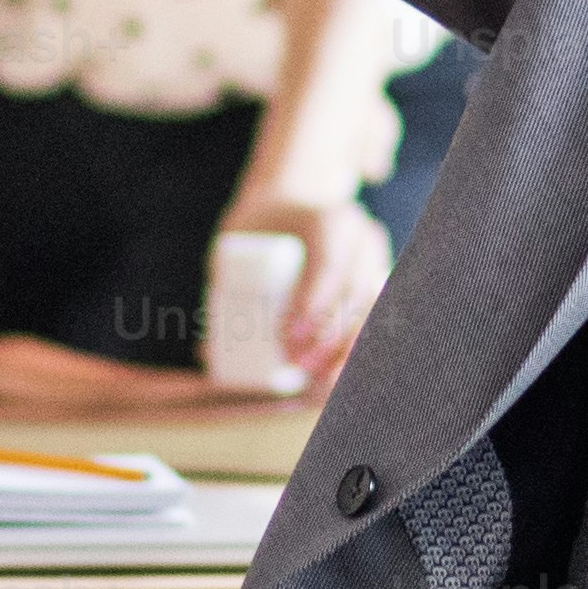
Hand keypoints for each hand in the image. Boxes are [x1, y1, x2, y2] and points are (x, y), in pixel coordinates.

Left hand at [217, 196, 392, 390]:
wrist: (293, 210)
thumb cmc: (261, 230)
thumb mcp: (238, 242)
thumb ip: (223, 287)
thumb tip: (208, 351)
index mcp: (332, 219)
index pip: (329, 263)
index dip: (313, 303)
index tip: (290, 337)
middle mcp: (364, 238)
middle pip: (356, 293)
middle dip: (331, 337)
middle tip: (297, 364)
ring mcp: (378, 263)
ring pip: (373, 312)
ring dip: (347, 350)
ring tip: (319, 378)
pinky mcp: (380, 287)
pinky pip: (378, 321)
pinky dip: (358, 350)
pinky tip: (339, 374)